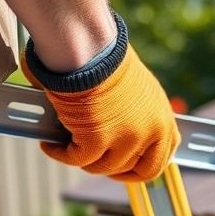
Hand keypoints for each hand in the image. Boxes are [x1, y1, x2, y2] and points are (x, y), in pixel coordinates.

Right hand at [23, 27, 179, 182]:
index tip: (126, 167)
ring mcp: (126, 138)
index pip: (161, 159)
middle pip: (136, 171)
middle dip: (114, 171)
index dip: (140, 166)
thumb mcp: (137, 90)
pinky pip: (77, 160)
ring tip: (67, 146)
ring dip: (83, 160)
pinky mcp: (97, 140)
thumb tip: (120, 135)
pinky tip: (51, 145)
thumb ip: (137, 115)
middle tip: (94, 163)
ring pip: (102, 167)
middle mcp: (151, 131)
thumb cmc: (105, 58)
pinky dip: (60, 154)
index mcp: (163, 118)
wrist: (89, 44)